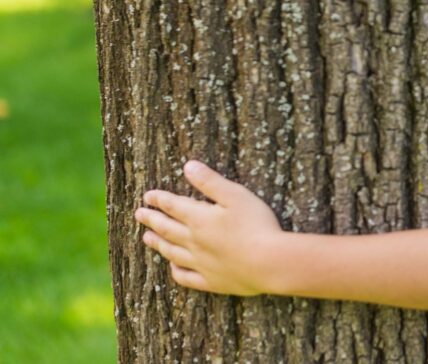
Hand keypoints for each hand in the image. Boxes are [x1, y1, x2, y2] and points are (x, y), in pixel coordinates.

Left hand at [134, 160, 282, 295]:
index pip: (173, 206)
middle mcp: (194, 241)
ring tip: (147, 238)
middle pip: (167, 229)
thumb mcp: (236, 195)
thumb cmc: (256, 225)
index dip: (159, 199)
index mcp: (200, 219)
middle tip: (139, 215)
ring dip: (158, 244)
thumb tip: (188, 166)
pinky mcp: (211, 281)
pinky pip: (186, 277)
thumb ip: (210, 181)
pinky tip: (172, 267)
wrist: (269, 263)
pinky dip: (175, 271)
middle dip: (152, 220)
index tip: (147, 196)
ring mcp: (201, 263)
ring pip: (172, 252)